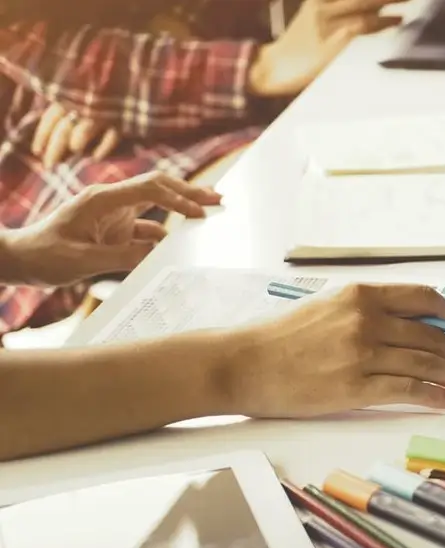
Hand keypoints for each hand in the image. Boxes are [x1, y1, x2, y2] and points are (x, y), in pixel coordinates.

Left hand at [1, 172, 220, 286]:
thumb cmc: (44, 256)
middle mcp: (110, 202)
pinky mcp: (114, 230)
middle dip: (189, 192)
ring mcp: (114, 215)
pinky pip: (146, 229)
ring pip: (156, 206)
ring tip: (209, 216)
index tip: (200, 214)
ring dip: (181, 209)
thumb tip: (158, 253)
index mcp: (101, 200)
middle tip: (219, 199)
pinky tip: (181, 242)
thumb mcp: (82, 260)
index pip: (149, 189)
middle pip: (158, 187)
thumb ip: (122, 256)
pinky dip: (166, 234)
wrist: (21, 260)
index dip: (178, 198)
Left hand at [31, 103, 119, 166]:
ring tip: (73, 151)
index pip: (52, 117)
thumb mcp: (86, 104)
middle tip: (49, 166)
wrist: (140, 84)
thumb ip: (72, 119)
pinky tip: (96, 157)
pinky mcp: (126, 118)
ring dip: (77, 139)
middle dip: (55, 147)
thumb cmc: (111, 98)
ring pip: (85, 126)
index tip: (37, 153)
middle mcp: (87, 102)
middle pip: (65, 125)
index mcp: (73, 95)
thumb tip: (54, 145)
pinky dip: (104, 145)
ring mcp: (107, 109)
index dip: (42, 135)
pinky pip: (113, 133)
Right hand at [223, 283, 444, 415]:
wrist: (243, 363)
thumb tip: (415, 326)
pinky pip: (410, 390)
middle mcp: (366, 320)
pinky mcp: (356, 387)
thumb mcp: (328, 307)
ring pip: (428, 363)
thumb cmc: (281, 338)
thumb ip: (368, 312)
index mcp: (361, 295)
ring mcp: (362, 353)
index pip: (421, 298)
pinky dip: (438, 396)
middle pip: (432, 336)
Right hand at [249, 0, 403, 97]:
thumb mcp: (315, 17)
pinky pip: (360, 27)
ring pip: (362, 6)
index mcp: (317, 0)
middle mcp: (322, 8)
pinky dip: (381, 22)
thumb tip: (374, 11)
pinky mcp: (332, 44)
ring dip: (387, 2)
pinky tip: (395, 21)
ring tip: (408, 1)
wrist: (274, 67)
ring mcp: (327, 25)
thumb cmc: (299, 46)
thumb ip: (340, 10)